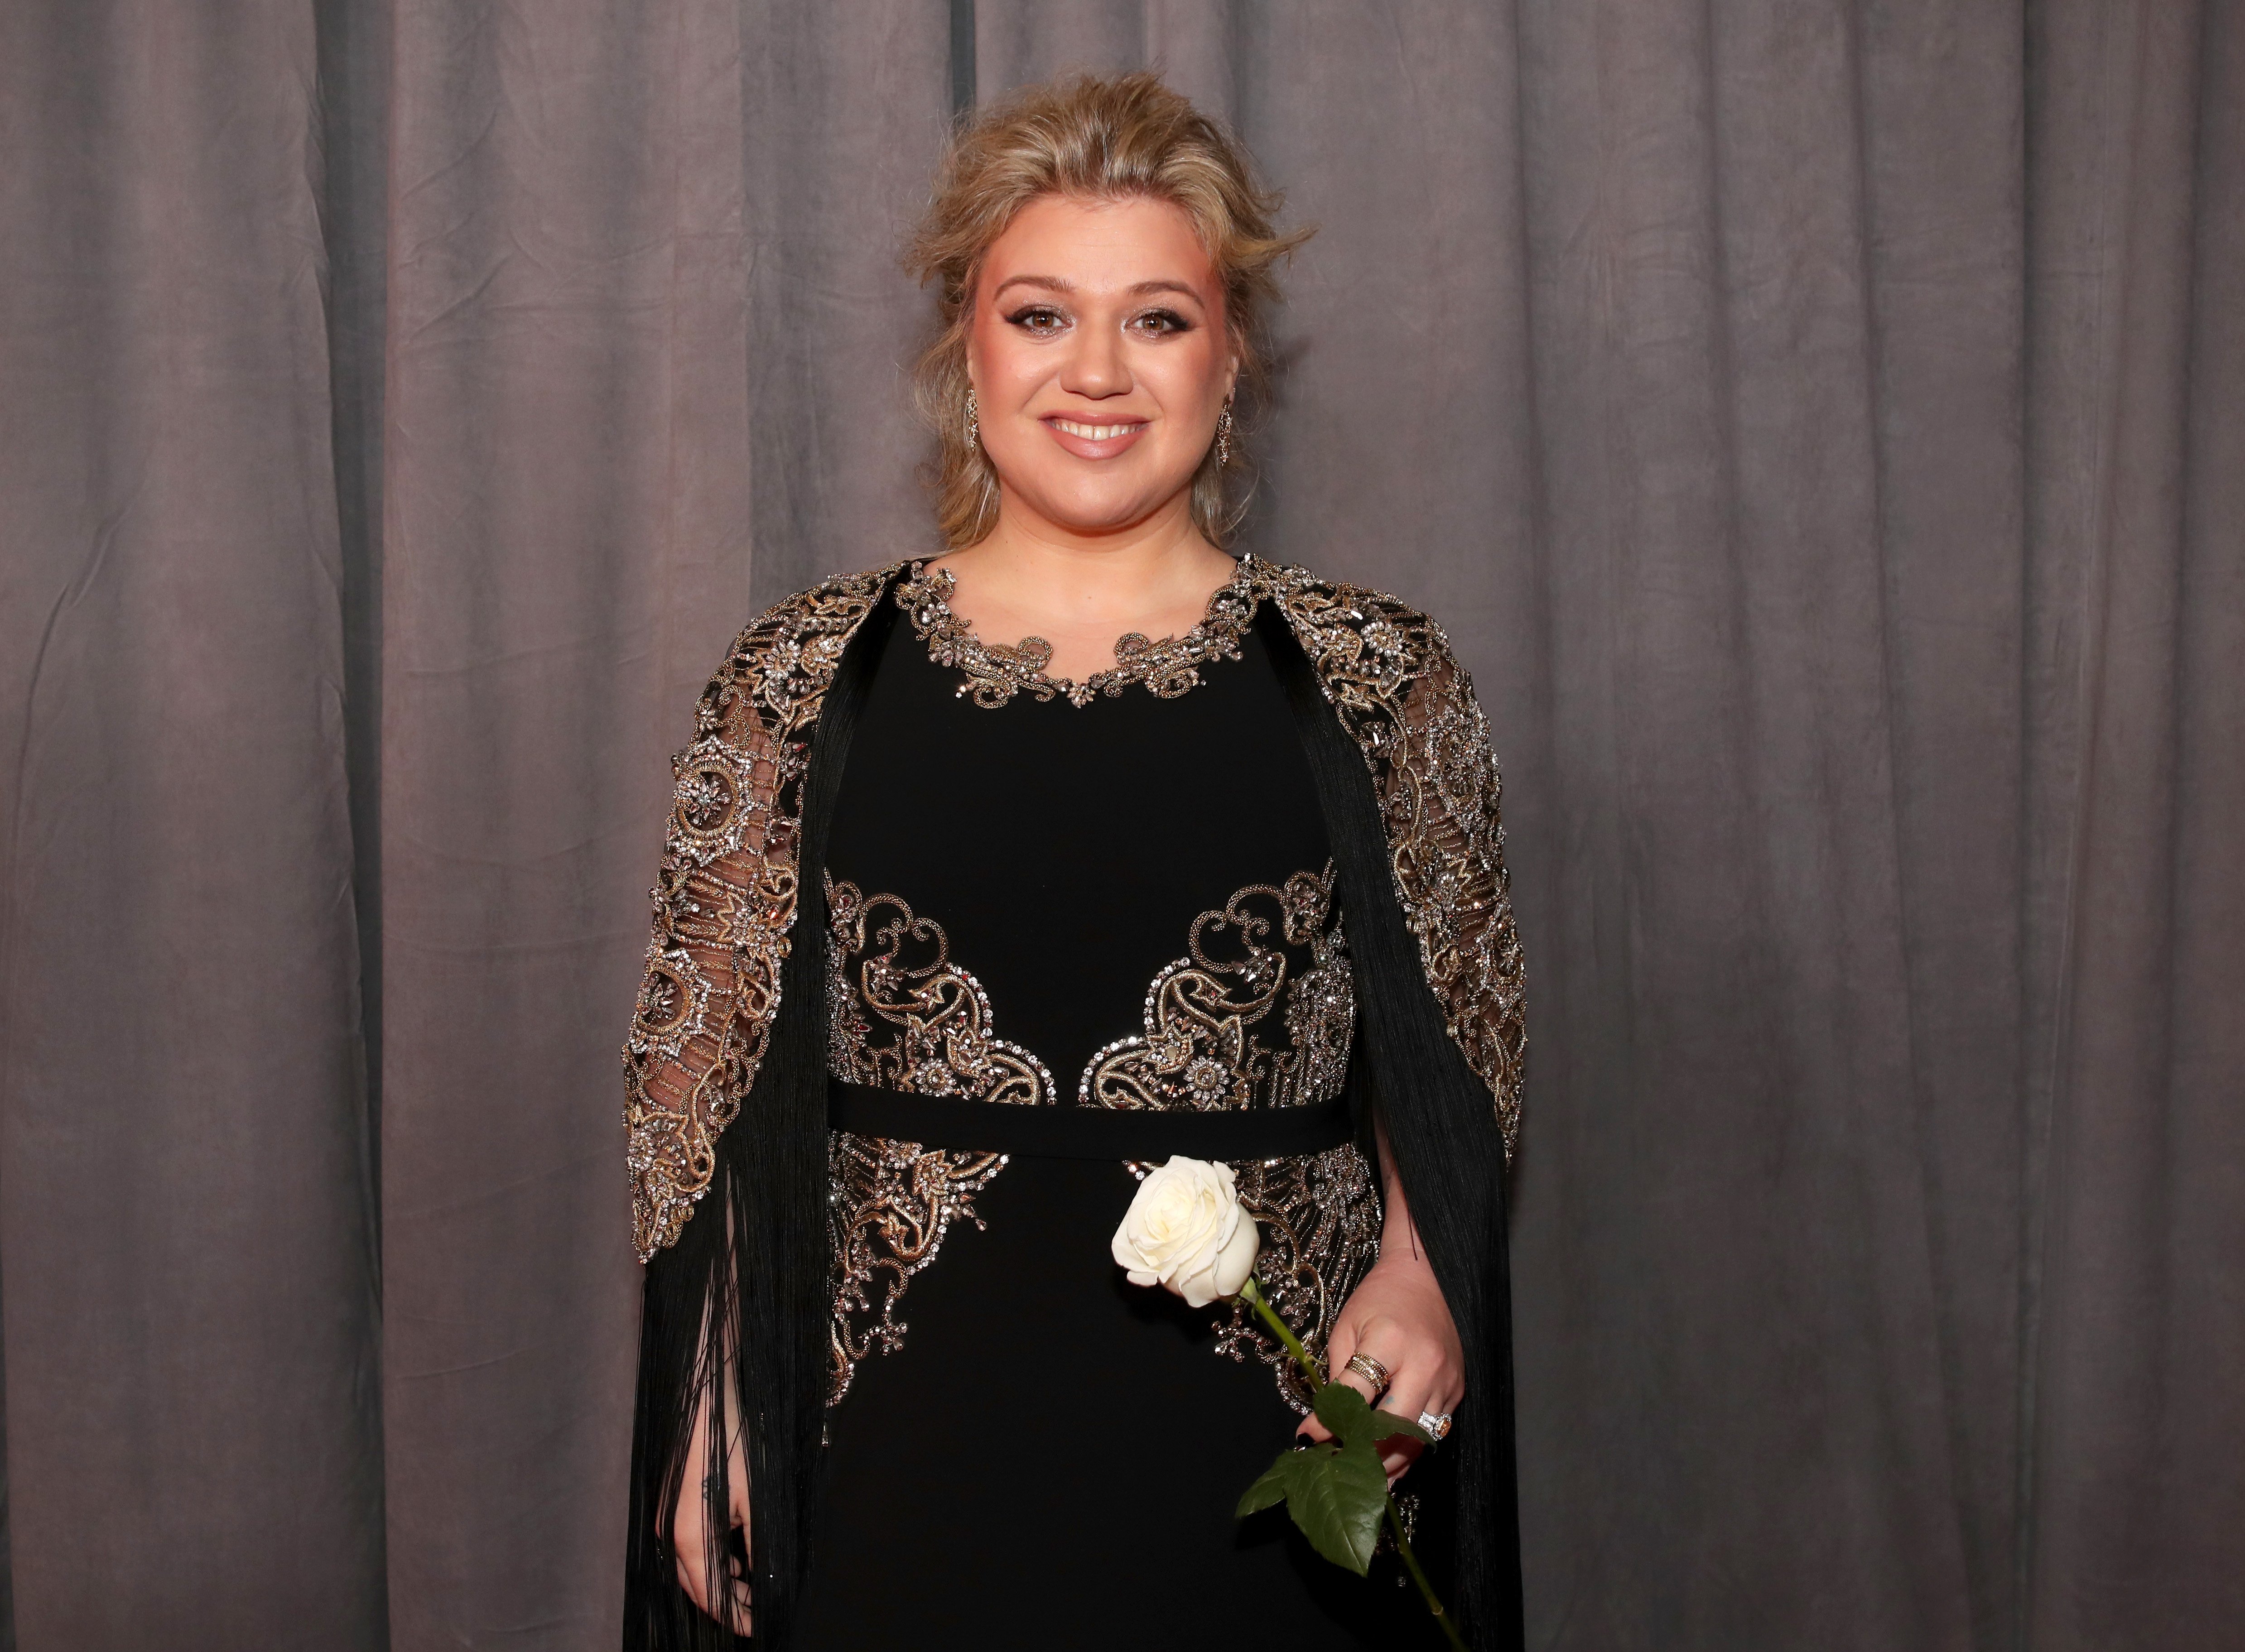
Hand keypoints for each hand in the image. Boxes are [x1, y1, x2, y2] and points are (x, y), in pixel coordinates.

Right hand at [672, 1385, 751, 1632]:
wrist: (708, 1401)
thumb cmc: (734, 1447)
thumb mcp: (757, 1500)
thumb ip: (757, 1546)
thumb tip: (765, 1581)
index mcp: (690, 1537)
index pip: (710, 1595)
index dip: (735, 1616)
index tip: (759, 1627)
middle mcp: (670, 1534)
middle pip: (696, 1587)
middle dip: (727, 1605)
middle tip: (757, 1613)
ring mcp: (667, 1520)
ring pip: (691, 1568)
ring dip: (719, 1584)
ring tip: (751, 1590)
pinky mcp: (671, 1508)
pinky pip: (688, 1548)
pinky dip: (711, 1563)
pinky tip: (734, 1561)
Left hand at [1301, 1250, 1463, 1482]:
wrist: (1424, 1279)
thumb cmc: (1378, 1301)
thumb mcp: (1346, 1329)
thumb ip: (1337, 1378)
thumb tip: (1320, 1426)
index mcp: (1390, 1342)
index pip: (1357, 1395)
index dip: (1330, 1423)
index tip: (1308, 1440)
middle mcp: (1425, 1364)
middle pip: (1396, 1427)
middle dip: (1366, 1454)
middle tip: (1340, 1470)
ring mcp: (1447, 1380)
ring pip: (1420, 1439)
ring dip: (1391, 1463)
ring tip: (1363, 1482)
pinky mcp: (1458, 1389)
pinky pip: (1435, 1432)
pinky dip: (1412, 1452)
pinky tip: (1391, 1466)